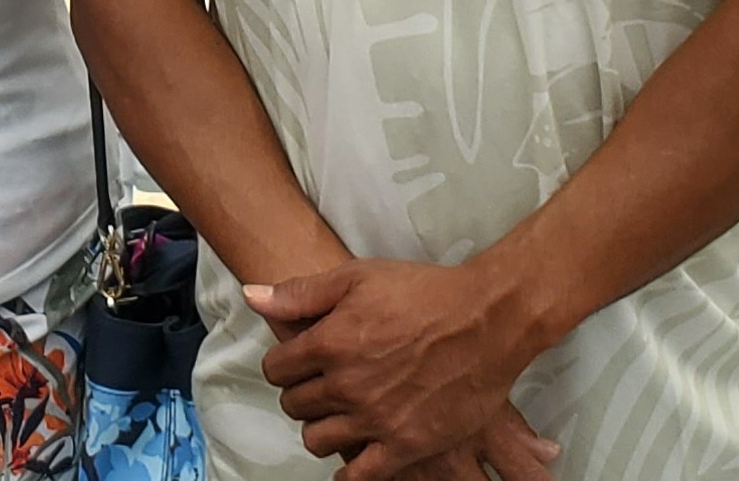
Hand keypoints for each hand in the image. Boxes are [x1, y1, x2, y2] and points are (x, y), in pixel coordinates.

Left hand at [247, 259, 556, 478]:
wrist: (486, 321)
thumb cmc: (421, 292)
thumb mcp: (355, 277)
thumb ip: (299, 293)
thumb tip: (251, 296)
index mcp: (329, 343)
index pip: (276, 369)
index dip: (284, 365)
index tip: (297, 363)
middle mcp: (347, 385)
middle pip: (295, 404)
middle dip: (301, 394)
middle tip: (319, 386)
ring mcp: (377, 419)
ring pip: (318, 439)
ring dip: (321, 427)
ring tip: (336, 415)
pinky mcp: (409, 444)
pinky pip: (361, 473)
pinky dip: (349, 470)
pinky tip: (351, 458)